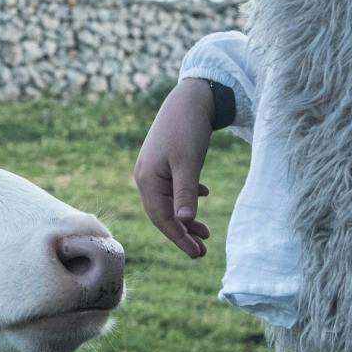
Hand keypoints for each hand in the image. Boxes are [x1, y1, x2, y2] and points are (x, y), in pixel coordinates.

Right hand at [132, 78, 214, 257]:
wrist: (190, 97)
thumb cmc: (188, 129)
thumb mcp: (188, 163)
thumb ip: (185, 194)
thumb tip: (184, 222)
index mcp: (147, 179)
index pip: (162, 218)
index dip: (179, 238)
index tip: (198, 254)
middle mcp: (146, 176)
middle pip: (163, 213)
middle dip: (182, 232)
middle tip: (204, 249)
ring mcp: (154, 168)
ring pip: (168, 201)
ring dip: (186, 217)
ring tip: (205, 231)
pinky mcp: (164, 160)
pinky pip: (173, 187)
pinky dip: (187, 197)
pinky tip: (204, 195)